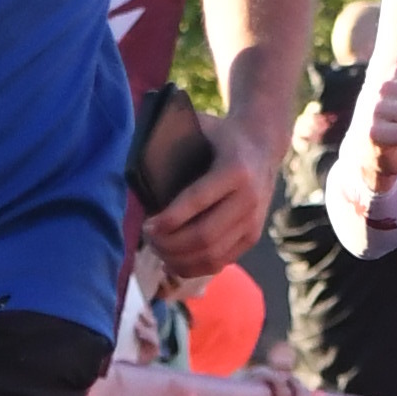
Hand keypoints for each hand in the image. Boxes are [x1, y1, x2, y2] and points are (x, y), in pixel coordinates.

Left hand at [144, 120, 272, 282]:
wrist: (262, 146)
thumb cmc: (220, 136)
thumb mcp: (202, 127)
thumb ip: (173, 140)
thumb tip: (134, 163)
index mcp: (235, 170)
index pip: (197, 201)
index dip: (168, 219)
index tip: (147, 226)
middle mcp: (249, 199)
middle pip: (204, 235)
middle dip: (169, 244)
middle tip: (148, 238)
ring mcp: (253, 221)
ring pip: (211, 255)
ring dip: (178, 259)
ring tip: (158, 250)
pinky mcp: (253, 237)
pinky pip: (220, 262)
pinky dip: (193, 268)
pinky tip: (173, 262)